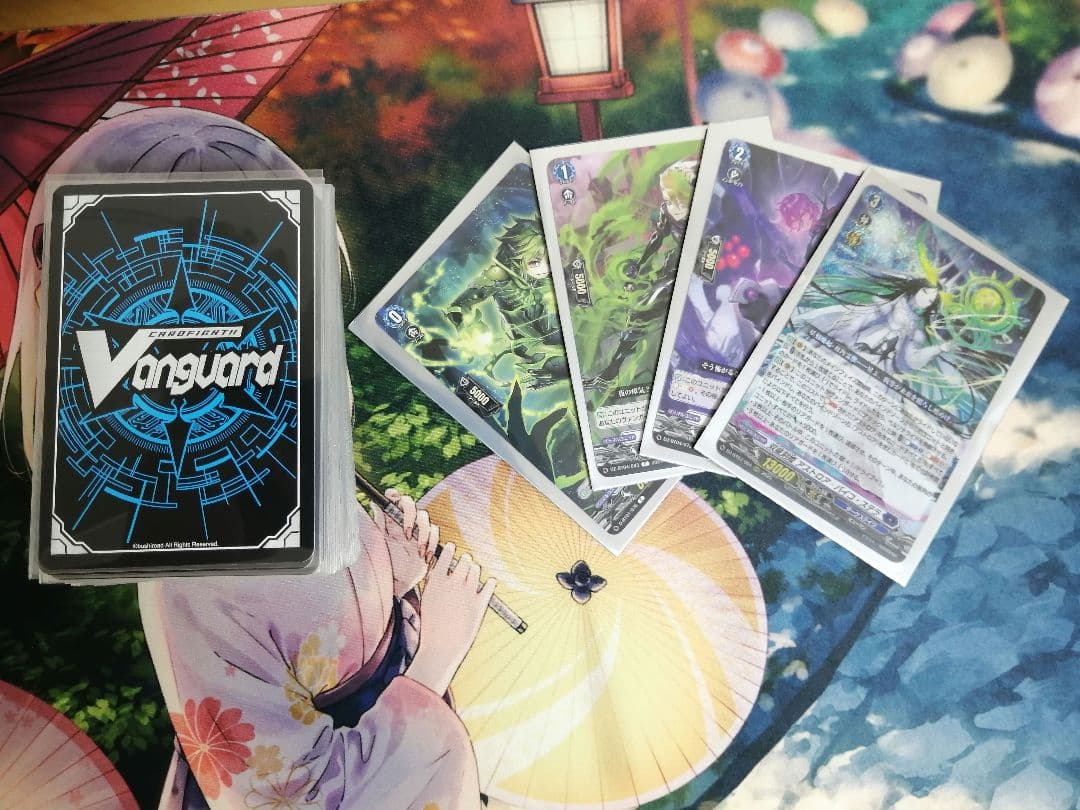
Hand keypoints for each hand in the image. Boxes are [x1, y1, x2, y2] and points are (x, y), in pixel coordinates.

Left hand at [373, 489, 436, 597]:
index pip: (395, 499)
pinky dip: (431, 544)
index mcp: (392, 520)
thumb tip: (373, 502)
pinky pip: (434, 533)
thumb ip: (378, 522)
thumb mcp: (380, 543)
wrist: (398, 581)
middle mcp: (405, 522)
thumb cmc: (386, 562)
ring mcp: (417, 530)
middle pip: (411, 504)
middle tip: (407, 533)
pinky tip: (425, 556)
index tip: (392, 498)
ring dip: (423, 534)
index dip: (394, 495)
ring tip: (418, 550)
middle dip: (410, 516)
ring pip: (425, 518)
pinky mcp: (427, 540)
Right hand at [405, 542, 496, 696]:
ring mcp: (467, 593)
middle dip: (465, 561)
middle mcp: (453, 583)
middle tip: (466, 560)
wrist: (440, 649)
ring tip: (474, 571)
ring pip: (476, 571)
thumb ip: (436, 585)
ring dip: (475, 571)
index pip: (446, 555)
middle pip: (464, 561)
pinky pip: (489, 586)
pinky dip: (490, 583)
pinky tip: (490, 582)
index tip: (452, 547)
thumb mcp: (427, 602)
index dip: (450, 550)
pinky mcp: (479, 604)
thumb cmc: (430, 628)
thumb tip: (442, 573)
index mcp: (437, 581)